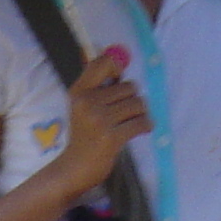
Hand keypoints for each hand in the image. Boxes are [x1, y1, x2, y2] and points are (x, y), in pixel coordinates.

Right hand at [46, 48, 150, 201]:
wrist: (75, 167)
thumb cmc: (83, 134)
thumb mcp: (82, 105)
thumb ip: (97, 82)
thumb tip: (115, 54)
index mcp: (79, 91)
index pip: (102, 63)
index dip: (117, 67)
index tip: (118, 80)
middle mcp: (88, 102)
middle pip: (129, 87)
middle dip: (132, 99)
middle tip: (124, 113)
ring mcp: (100, 120)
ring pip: (138, 104)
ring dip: (140, 114)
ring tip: (129, 123)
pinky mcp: (112, 137)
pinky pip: (142, 122)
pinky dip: (145, 126)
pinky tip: (138, 130)